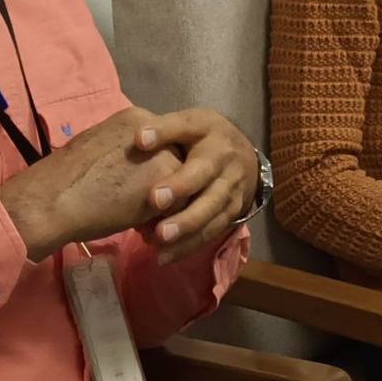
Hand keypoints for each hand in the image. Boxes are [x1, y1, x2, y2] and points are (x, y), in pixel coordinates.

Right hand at [0, 107, 181, 261]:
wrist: (55, 198)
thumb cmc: (65, 179)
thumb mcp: (97, 147)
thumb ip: (124, 151)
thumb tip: (136, 166)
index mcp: (134, 118)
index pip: (161, 144)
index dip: (151, 169)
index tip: (134, 188)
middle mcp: (154, 130)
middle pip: (176, 160)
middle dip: (164, 187)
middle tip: (142, 208)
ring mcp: (163, 153)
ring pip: (184, 183)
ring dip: (168, 206)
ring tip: (143, 223)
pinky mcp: (168, 179)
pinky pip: (182, 204)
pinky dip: (167, 221)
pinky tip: (143, 229)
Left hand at [134, 108, 257, 263]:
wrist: (244, 158)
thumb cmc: (203, 139)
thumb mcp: (188, 124)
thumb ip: (164, 128)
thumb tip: (137, 138)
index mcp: (208, 131)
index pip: (186, 128)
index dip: (164, 133)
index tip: (139, 141)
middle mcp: (223, 160)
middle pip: (203, 176)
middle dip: (180, 189)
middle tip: (153, 200)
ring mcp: (230, 189)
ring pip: (210, 210)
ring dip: (185, 227)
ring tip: (157, 239)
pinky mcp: (232, 213)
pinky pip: (211, 231)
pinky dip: (189, 246)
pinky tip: (165, 256)